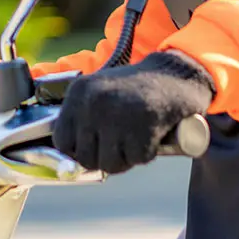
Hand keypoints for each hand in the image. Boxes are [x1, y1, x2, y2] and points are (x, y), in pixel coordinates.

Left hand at [52, 51, 214, 173]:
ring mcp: (118, 114)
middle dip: (106, 157)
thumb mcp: (101, 94)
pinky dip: (148, 153)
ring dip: (128, 158)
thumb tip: (68, 162)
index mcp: (79, 93)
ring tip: (138, 137)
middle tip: (123, 142)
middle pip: (86, 159)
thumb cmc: (138, 91)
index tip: (97, 145)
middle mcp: (94, 102)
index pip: (62, 142)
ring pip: (111, 164)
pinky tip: (153, 134)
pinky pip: (138, 159)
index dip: (80, 150)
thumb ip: (82, 120)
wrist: (177, 74)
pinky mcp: (143, 125)